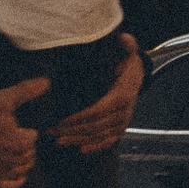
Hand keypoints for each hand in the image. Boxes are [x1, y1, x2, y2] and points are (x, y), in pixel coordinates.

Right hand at [0, 79, 51, 187]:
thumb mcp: (0, 99)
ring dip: (22, 161)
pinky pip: (10, 187)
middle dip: (25, 146)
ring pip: (22, 169)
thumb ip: (25, 91)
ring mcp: (2, 174)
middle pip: (29, 154)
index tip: (16, 126)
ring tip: (13, 152)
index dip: (25, 130)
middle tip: (12, 138)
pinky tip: (16, 175)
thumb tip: (46, 82)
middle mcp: (15, 161)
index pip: (33, 137)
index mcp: (21, 141)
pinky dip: (16, 181)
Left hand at [54, 40, 141, 154]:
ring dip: (78, 140)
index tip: (61, 121)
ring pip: (99, 136)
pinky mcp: (121, 128)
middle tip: (51, 132)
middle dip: (72, 130)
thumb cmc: (125, 63)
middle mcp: (123, 112)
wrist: (137, 75)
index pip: (97, 111)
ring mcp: (122, 122)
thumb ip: (125, 46)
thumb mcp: (127, 53)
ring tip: (58, 140)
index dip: (78, 118)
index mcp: (121, 96)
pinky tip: (80, 150)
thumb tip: (124, 37)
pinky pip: (109, 141)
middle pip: (94, 126)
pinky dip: (96, 147)